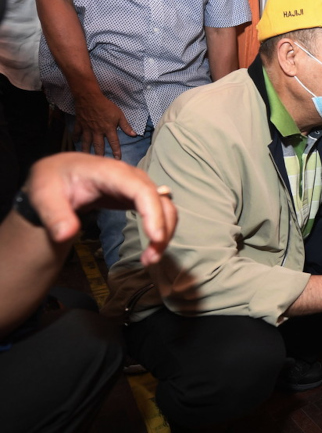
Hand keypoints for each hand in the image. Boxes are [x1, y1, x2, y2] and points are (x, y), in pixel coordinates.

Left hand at [24, 153, 176, 265]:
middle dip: (162, 230)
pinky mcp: (141, 197)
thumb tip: (66, 235)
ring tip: (150, 259)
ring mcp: (139, 186)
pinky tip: (149, 250)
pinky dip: (160, 232)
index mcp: (110, 172)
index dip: (153, 213)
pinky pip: (161, 212)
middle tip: (150, 260)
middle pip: (161, 201)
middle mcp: (132, 177)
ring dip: (165, 234)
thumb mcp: (43, 194)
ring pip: (166, 208)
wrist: (61, 173)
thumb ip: (54, 215)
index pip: (141, 190)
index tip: (154, 239)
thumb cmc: (53, 181)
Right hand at [73, 91, 135, 158]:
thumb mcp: (119, 114)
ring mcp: (87, 128)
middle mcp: (97, 131)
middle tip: (99, 162)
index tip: (117, 159)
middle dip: (100, 154)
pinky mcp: (79, 124)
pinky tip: (75, 142)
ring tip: (86, 157)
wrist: (89, 97)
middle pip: (98, 145)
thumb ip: (126, 126)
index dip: (116, 151)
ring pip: (86, 142)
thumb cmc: (105, 105)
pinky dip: (75, 137)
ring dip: (86, 150)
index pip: (114, 142)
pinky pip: (77, 132)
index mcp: (108, 129)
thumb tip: (134, 135)